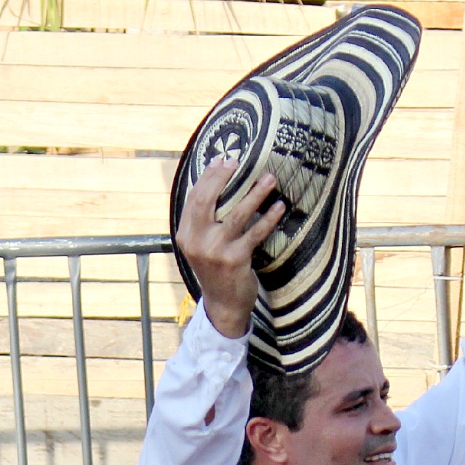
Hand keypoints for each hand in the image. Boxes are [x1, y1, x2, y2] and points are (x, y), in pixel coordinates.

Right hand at [173, 161, 283, 339]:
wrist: (223, 304)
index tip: (225, 160)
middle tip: (241, 162)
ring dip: (255, 193)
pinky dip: (268, 218)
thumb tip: (218, 183)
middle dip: (224, 178)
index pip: (194, 198)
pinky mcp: (235, 260)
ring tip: (270, 179)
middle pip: (207, 200)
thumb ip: (204, 221)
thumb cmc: (217, 269)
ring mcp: (215, 251)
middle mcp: (196, 242)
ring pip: (236, 214)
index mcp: (186, 235)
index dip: (209, 176)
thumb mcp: (202, 245)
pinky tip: (278, 207)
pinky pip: (255, 233)